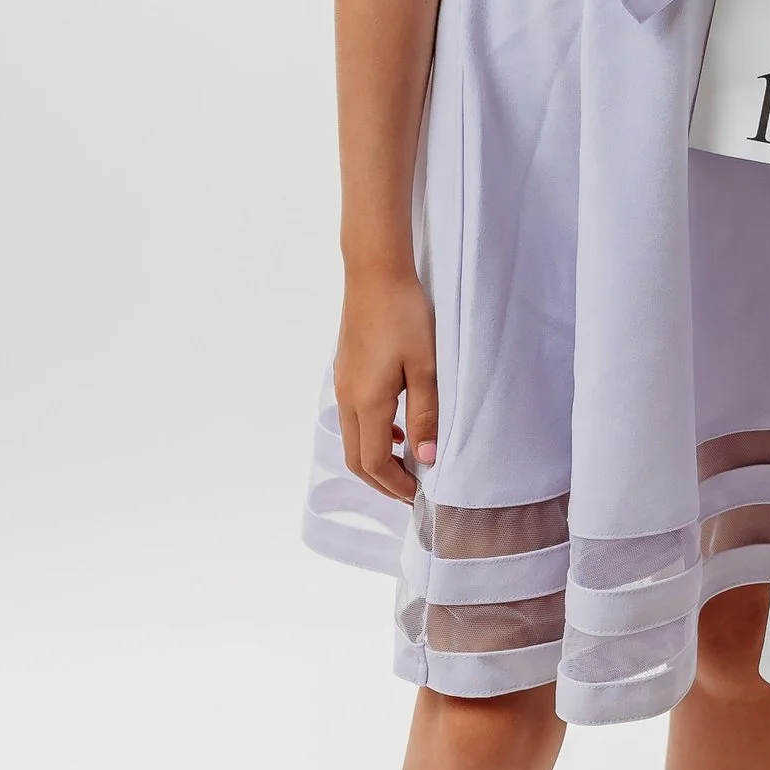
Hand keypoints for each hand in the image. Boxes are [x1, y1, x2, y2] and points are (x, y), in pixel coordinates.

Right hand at [335, 269, 437, 497]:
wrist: (375, 273)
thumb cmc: (405, 315)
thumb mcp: (425, 366)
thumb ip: (426, 414)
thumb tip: (426, 459)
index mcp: (368, 402)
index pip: (375, 463)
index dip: (396, 485)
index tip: (420, 496)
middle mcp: (347, 399)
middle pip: (357, 459)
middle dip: (383, 482)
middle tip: (412, 492)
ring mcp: (342, 385)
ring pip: (354, 440)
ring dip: (377, 460)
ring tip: (409, 466)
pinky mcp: (346, 372)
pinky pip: (354, 418)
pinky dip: (373, 436)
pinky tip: (399, 429)